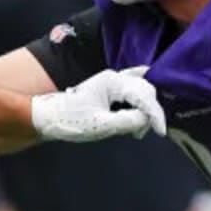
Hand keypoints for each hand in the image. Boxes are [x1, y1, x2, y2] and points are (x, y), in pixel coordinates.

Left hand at [31, 66, 165, 143]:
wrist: (49, 118)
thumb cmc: (71, 120)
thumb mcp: (101, 125)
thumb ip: (127, 121)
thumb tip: (146, 119)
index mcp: (113, 82)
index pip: (143, 95)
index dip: (155, 114)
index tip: (161, 132)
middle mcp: (114, 77)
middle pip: (145, 89)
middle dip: (149, 111)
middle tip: (142, 133)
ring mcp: (112, 80)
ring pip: (140, 87)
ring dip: (145, 105)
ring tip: (139, 128)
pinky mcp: (109, 88)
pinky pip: (132, 88)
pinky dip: (140, 99)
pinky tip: (141, 110)